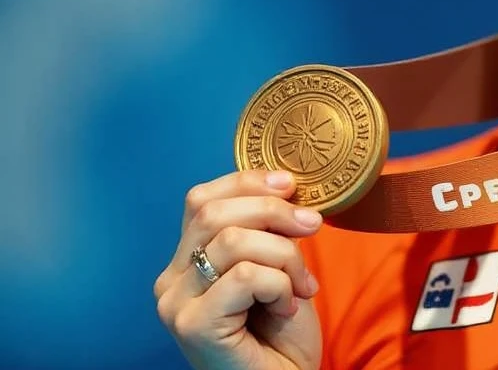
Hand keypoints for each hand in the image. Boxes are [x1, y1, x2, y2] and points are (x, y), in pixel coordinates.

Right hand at [154, 170, 323, 369]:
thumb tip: (285, 181)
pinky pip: (247, 276)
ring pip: (234, 242)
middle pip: (215, 213)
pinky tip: (286, 307)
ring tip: (302, 285)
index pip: (201, 198)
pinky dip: (280, 284)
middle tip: (313, 226)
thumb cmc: (280, 332)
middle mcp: (170, 279)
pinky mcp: (192, 325)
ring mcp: (175, 303)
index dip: (248, 182)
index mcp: (185, 260)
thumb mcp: (275, 265)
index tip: (291, 185)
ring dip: (286, 256)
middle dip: (275, 211)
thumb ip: (266, 230)